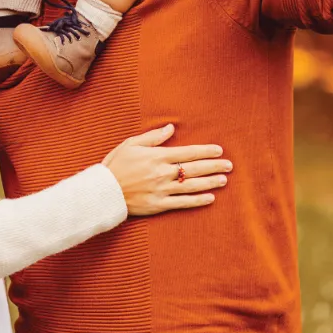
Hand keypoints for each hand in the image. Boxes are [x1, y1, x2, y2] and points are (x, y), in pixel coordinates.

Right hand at [102, 123, 231, 215]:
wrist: (103, 191)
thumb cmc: (115, 165)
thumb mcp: (131, 144)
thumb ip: (153, 137)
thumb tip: (171, 128)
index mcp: (157, 156)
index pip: (188, 152)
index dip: (205, 151)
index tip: (219, 150)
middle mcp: (162, 173)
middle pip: (194, 168)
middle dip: (214, 166)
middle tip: (229, 165)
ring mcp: (162, 190)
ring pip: (192, 186)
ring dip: (210, 182)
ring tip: (224, 179)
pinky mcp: (159, 205)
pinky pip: (182, 203)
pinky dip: (197, 200)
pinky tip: (210, 198)